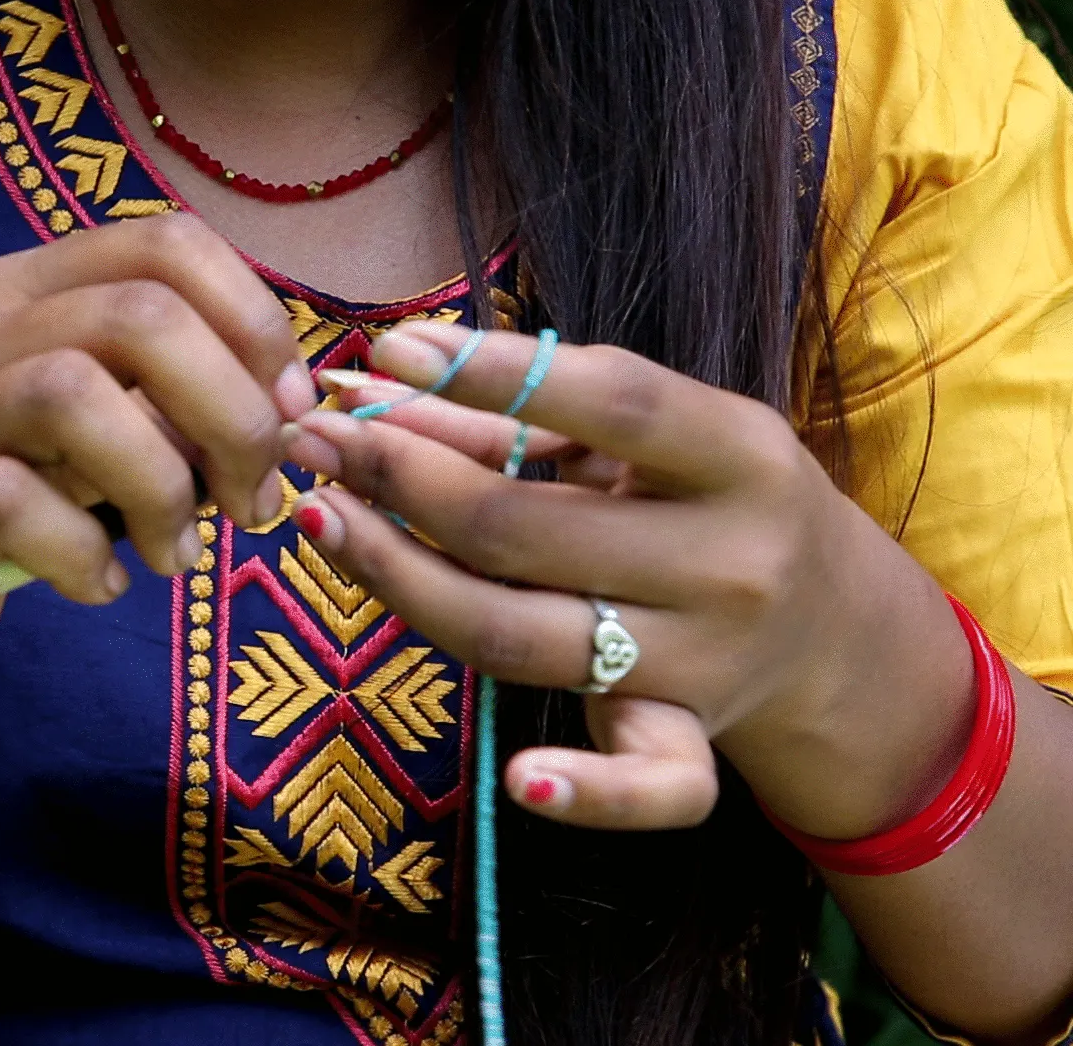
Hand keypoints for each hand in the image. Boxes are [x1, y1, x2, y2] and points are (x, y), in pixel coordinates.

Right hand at [0, 214, 314, 693]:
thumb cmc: (14, 493)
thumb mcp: (100, 424)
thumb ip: (176, 398)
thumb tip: (287, 416)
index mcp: (38, 288)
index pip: (168, 244)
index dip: (253, 323)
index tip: (288, 411)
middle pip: (141, 315)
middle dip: (230, 414)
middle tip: (247, 499)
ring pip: (71, 394)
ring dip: (161, 485)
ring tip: (173, 551)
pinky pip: (10, 504)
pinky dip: (81, 554)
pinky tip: (100, 583)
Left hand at [285, 321, 970, 836]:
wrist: (832, 628)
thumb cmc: (703, 498)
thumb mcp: (644, 439)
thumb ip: (521, 412)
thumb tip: (377, 380)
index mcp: (741, 455)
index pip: (614, 402)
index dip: (492, 374)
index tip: (390, 351)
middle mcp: (732, 564)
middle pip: (526, 528)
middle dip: (399, 475)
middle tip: (313, 437)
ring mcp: (708, 663)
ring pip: (522, 635)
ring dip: (401, 578)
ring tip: (318, 516)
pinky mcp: (688, 742)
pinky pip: (647, 788)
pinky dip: (589, 794)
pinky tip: (524, 781)